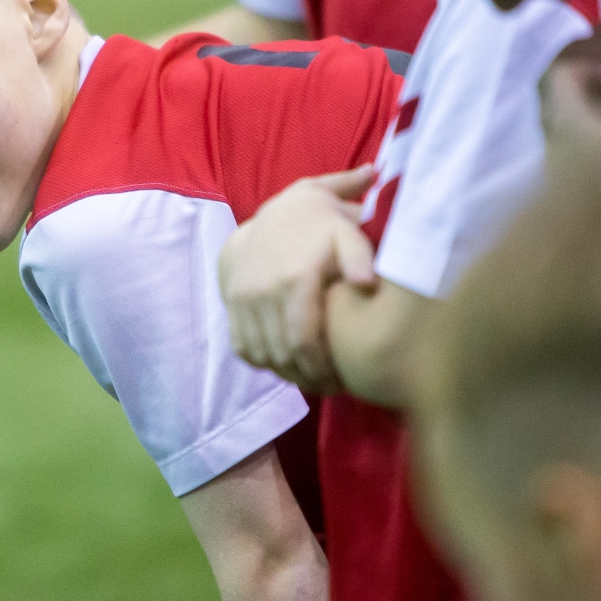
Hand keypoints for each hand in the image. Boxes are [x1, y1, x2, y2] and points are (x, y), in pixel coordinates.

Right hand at [219, 167, 378, 393]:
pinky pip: (243, 347)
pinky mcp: (232, 303)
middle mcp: (264, 291)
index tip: (341, 382)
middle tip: (330, 388)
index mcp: (295, 279)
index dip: (321, 370)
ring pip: (262, 355)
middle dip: (307, 379)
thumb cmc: (320, 224)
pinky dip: (264, 362)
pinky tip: (286, 365)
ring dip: (287, 374)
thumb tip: (369, 284)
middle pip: (283, 355)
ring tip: (312, 381)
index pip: (303, 341)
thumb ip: (360, 255)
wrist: (273, 212)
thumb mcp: (345, 229)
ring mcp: (243, 298)